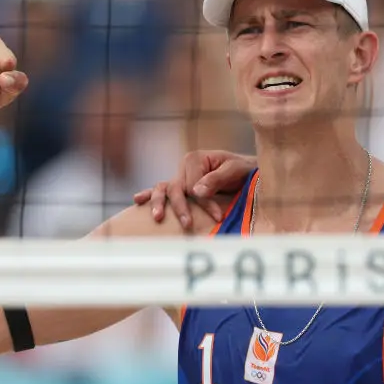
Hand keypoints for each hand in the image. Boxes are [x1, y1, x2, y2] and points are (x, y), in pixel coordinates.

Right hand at [133, 150, 256, 229]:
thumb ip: (216, 179)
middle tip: (187, 225)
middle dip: (180, 207)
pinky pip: (162, 190)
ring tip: (158, 217)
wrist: (246, 171)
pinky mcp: (179, 186)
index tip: (217, 215)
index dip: (204, 201)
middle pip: (176, 188)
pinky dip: (149, 195)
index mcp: (196, 159)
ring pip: (164, 189)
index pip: (193, 184)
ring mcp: (180, 176)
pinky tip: (138, 200)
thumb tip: (196, 191)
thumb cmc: (242, 170)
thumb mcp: (234, 170)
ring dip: (158, 203)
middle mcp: (184, 166)